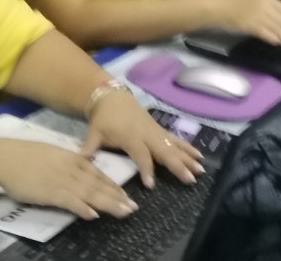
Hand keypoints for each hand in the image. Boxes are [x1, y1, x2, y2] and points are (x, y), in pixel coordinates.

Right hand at [0, 139, 137, 220]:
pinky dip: (83, 208)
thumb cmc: (24, 156)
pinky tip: (94, 215)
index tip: (125, 194)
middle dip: (117, 196)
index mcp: (72, 158)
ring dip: (108, 203)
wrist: (5, 157)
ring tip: (124, 212)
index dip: (113, 185)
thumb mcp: (51, 155)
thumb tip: (79, 172)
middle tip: (133, 207)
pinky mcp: (50, 192)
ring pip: (90, 193)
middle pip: (98, 185)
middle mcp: (71, 169)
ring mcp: (62, 180)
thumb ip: (66, 164)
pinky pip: (70, 201)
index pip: (97, 173)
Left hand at [80, 89, 203, 189]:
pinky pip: (175, 139)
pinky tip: (199, 156)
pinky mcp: (159, 129)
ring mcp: (155, 130)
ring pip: (174, 145)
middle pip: (164, 151)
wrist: (112, 96)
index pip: (141, 155)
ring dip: (188, 157)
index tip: (151, 185)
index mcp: (130, 136)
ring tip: (200, 170)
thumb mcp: (94, 132)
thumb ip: (89, 147)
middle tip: (190, 179)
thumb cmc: (103, 117)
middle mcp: (147, 133)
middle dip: (178, 165)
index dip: (146, 169)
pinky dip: (187, 148)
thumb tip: (80, 160)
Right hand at [213, 0, 280, 56]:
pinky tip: (278, 45)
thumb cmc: (238, 6)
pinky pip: (266, 33)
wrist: (220, 7)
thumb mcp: (258, 3)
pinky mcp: (250, 25)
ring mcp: (258, 15)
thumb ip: (272, 11)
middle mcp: (266, 6)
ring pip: (278, 30)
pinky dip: (274, 39)